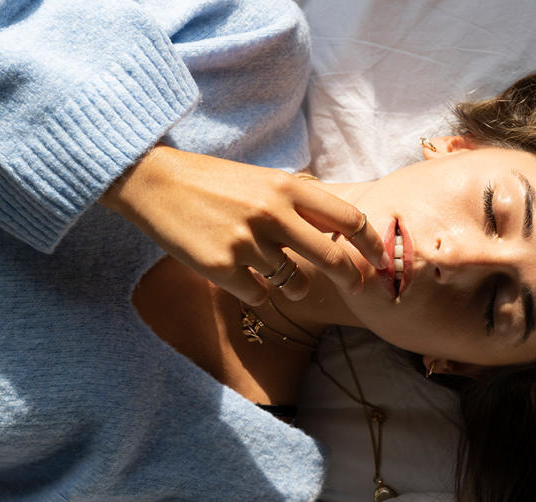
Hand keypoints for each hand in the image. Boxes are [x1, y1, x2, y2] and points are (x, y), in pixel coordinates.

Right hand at [100, 145, 387, 304]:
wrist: (154, 183)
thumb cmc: (216, 182)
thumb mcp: (264, 180)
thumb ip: (301, 202)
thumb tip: (344, 228)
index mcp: (287, 188)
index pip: (348, 219)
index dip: (372, 243)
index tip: (381, 259)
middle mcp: (272, 214)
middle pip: (332, 258)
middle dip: (350, 277)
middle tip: (355, 285)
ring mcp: (246, 243)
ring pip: (294, 283)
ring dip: (295, 286)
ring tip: (278, 272)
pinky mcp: (221, 268)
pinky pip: (260, 296)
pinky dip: (258, 292)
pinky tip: (243, 276)